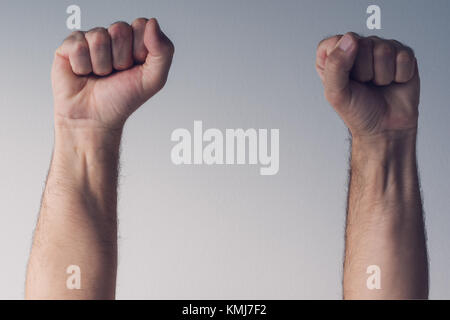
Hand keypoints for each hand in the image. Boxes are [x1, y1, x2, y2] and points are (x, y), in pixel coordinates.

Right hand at [52, 18, 174, 130]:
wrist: (94, 119)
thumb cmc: (123, 100)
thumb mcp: (154, 79)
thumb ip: (164, 51)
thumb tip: (152, 22)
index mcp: (135, 41)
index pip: (141, 25)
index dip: (139, 49)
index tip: (135, 68)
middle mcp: (113, 37)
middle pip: (119, 28)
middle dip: (120, 58)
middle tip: (115, 74)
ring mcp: (90, 40)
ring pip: (99, 38)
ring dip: (101, 65)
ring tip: (99, 76)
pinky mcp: (69, 46)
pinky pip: (78, 46)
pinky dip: (83, 67)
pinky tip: (83, 74)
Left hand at [316, 33, 418, 137]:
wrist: (385, 128)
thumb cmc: (358, 112)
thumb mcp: (336, 94)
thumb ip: (335, 66)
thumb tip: (350, 39)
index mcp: (335, 57)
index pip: (334, 42)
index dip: (341, 60)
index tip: (345, 79)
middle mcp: (358, 49)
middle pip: (362, 43)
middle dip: (364, 71)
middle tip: (365, 86)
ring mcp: (381, 49)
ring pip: (384, 50)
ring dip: (382, 75)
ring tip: (379, 85)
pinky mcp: (403, 55)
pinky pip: (404, 56)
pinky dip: (400, 75)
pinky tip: (394, 82)